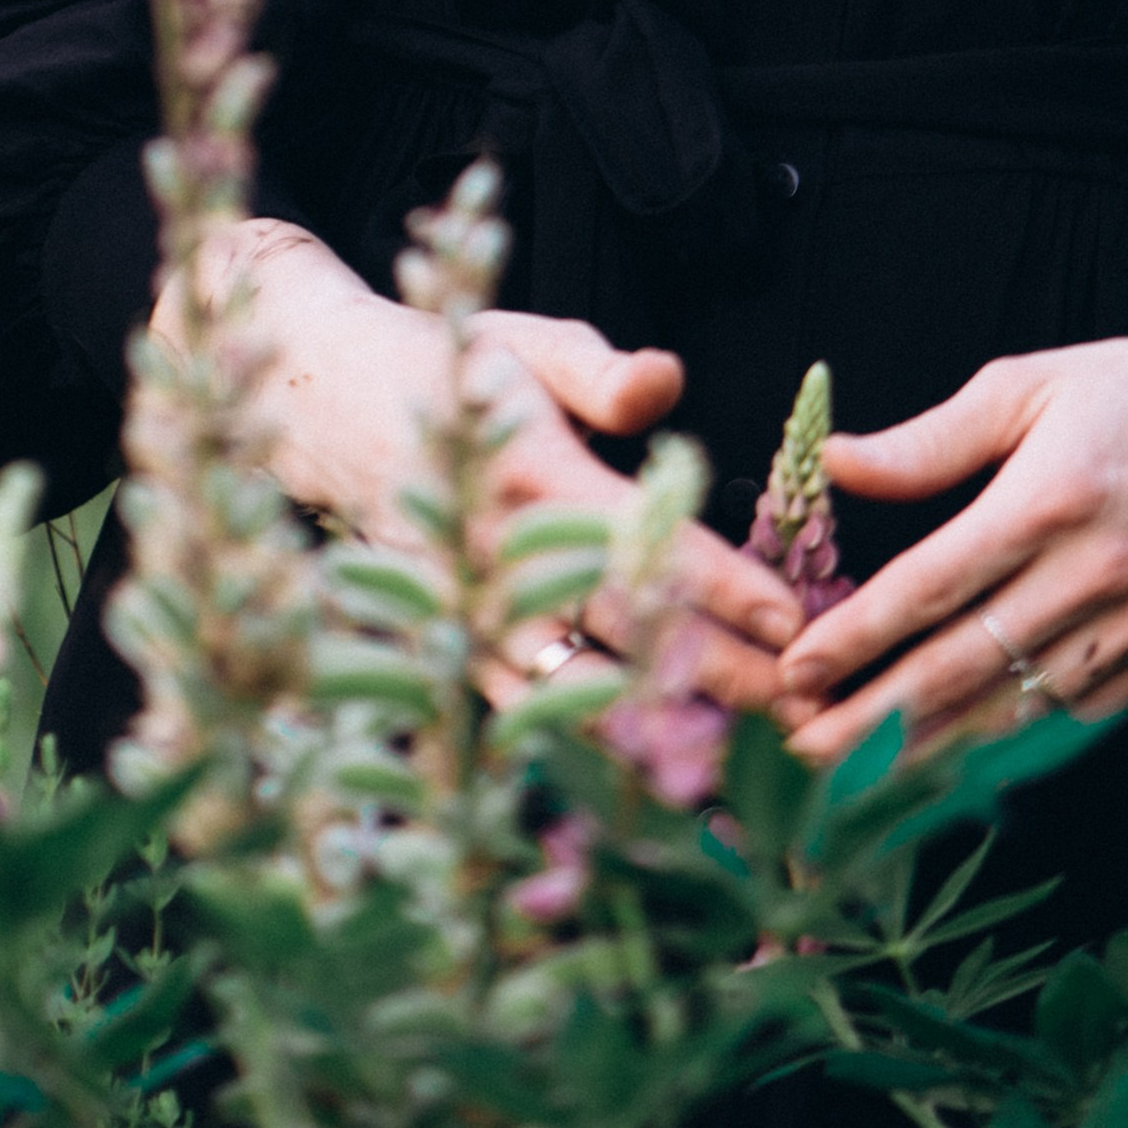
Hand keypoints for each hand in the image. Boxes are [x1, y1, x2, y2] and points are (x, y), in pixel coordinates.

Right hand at [156, 221, 800, 711]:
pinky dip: (576, 750)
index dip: (724, 584)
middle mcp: (495, 549)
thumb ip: (601, 370)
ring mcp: (463, 607)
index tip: (794, 619)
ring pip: (567, 691)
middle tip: (802, 707)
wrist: (325, 410)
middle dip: (718, 673)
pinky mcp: (441, 644)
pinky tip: (646, 784)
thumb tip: (664, 385)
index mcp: (530, 470)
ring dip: (657, 729)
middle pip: (621, 629)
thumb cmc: (451, 369)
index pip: (644, 538)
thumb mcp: (525, 343)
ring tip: (743, 762)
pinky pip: (513, 713)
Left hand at [771, 328, 1127, 763]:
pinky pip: (1072, 712)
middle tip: (799, 748)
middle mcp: (1093, 572)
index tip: (796, 669)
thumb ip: (931, 439)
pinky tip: (951, 753)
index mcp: (1050, 497)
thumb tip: (838, 466)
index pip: (931, 585)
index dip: (857, 636)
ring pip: (1015, 707)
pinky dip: (1010, 739)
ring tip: (855, 774)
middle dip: (872, 719)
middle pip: (963, 666)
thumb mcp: (1030, 384)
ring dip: (930, 747)